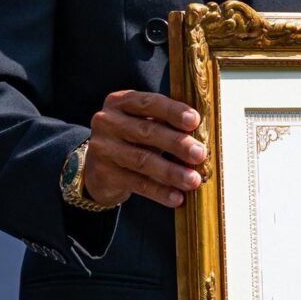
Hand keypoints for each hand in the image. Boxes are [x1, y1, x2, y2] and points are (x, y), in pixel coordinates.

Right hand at [81, 90, 205, 209]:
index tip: (194, 121)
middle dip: (177, 143)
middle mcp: (107, 122)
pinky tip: (176, 197)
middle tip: (200, 154)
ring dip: (171, 171)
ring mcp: (103, 148)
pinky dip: (159, 191)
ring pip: (142, 160)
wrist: (99, 168)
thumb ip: (165, 122)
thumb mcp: (143, 123)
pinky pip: (137, 183)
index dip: (172, 111)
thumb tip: (202, 133)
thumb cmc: (132, 140)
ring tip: (193, 180)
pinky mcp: (104, 173)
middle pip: (147, 131)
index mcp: (120, 102)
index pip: (149, 103)